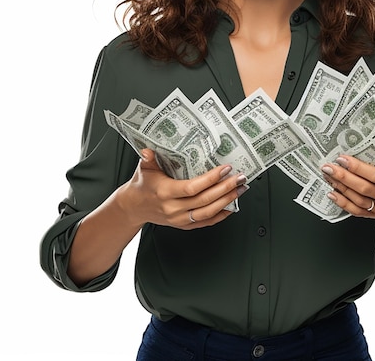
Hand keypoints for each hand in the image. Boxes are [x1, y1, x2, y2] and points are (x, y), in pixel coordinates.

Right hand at [118, 148, 247, 229]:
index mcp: (165, 192)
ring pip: (208, 213)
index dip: (210, 179)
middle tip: (240, 178)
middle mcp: (173, 208)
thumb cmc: (142, 185)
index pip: (192, 187)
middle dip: (225, 188)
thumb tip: (149, 150)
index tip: (225, 169)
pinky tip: (232, 205)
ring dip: (227, 201)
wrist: (134, 207)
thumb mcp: (143, 169)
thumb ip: (148, 158)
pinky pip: (205, 222)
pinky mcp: (184, 225)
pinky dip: (221, 215)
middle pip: (205, 200)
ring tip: (240, 189)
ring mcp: (179, 219)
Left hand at [321, 142, 374, 218]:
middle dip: (343, 177)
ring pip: (358, 200)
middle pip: (362, 188)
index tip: (342, 158)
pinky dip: (343, 204)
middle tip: (327, 167)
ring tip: (328, 176)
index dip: (357, 168)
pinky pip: (357, 212)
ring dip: (340, 188)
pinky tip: (333, 193)